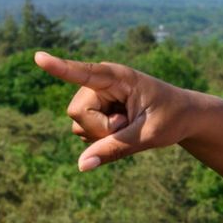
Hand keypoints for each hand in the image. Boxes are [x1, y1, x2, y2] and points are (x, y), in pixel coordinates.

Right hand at [32, 52, 199, 170]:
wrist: (184, 116)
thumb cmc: (171, 118)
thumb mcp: (147, 136)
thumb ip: (115, 149)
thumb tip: (82, 165)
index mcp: (118, 77)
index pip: (85, 72)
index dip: (60, 67)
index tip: (38, 57)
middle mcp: (101, 82)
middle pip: (77, 113)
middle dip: (99, 129)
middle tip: (128, 125)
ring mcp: (95, 96)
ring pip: (78, 125)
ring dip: (102, 134)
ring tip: (128, 124)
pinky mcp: (94, 109)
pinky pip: (83, 132)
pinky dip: (101, 138)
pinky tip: (121, 128)